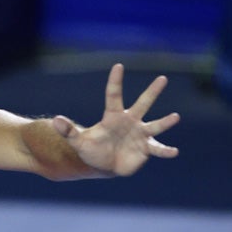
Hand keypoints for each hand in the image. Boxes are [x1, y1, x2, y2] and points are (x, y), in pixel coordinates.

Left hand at [52, 64, 179, 175]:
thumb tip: (56, 120)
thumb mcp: (79, 141)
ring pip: (155, 125)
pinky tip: (174, 152)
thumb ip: (68, 131)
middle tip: (162, 77)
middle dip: (152, 92)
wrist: (105, 165)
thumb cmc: (92, 150)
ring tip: (175, 117)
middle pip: (142, 104)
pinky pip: (157, 149)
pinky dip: (165, 151)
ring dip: (165, 122)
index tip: (118, 66)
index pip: (114, 95)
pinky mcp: (146, 149)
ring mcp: (140, 134)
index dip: (115, 81)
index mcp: (113, 116)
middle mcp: (130, 121)